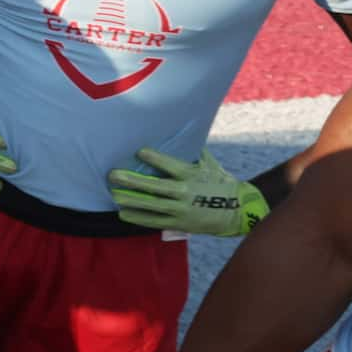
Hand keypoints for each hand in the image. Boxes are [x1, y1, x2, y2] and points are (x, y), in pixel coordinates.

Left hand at [108, 146, 266, 236]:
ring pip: (152, 206)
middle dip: (133, 181)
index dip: (155, 159)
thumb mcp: (211, 165)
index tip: (139, 152)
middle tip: (113, 175)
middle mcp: (185, 192)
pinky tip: (123, 213)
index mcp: (193, 175)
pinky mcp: (179, 223)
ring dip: (131, 201)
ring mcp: (181, 209)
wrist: (238, 211)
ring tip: (113, 195)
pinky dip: (139, 218)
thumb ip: (195, 151)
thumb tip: (183, 129)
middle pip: (156, 187)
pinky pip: (155, 221)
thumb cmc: (222, 183)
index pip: (171, 166)